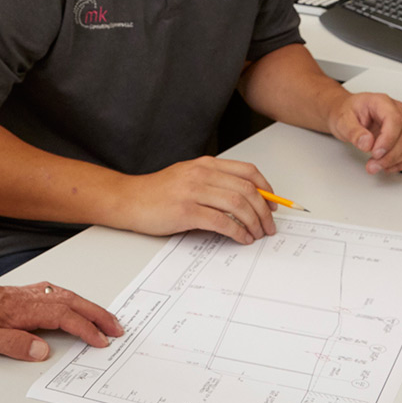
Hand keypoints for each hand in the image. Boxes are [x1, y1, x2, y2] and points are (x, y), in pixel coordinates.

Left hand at [0, 274, 124, 361]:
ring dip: (87, 306)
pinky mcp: (18, 295)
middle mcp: (26, 299)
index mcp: (20, 310)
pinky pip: (54, 294)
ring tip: (104, 318)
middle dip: (97, 315)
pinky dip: (71, 299)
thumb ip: (12, 344)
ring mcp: (23, 295)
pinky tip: (72, 303)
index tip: (102, 341)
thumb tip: (42, 350)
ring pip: (64, 296)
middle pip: (71, 303)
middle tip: (118, 328)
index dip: (85, 330)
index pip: (63, 318)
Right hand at [118, 157, 278, 244]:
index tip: (273, 204)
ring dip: (254, 222)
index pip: (247, 171)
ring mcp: (193, 191)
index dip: (266, 188)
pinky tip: (242, 238)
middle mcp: (202, 174)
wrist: (128, 200)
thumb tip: (246, 200)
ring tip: (258, 234)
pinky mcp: (186, 211)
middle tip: (270, 226)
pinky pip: (221, 221)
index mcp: (206, 164)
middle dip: (265, 210)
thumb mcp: (189, 178)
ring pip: (238, 204)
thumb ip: (214, 183)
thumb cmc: (157, 193)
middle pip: (247, 189)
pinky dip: (237, 232)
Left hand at [328, 90, 401, 173]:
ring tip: (377, 166)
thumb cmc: (347, 113)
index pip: (395, 120)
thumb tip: (367, 142)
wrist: (348, 114)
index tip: (376, 153)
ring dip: (396, 160)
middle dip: (390, 155)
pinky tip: (389, 166)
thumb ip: (354, 132)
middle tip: (373, 165)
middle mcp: (397, 111)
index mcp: (382, 102)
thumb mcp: (343, 120)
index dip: (388, 140)